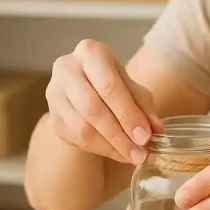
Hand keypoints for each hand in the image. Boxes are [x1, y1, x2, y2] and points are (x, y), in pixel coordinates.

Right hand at [47, 39, 162, 164]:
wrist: (84, 88)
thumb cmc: (112, 83)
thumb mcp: (132, 87)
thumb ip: (144, 106)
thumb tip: (155, 129)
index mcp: (90, 53)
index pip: (109, 87)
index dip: (128, 114)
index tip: (145, 137)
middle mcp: (67, 69)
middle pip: (93, 108)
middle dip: (119, 135)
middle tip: (140, 153)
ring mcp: (55, 94)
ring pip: (82, 127)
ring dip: (110, 146)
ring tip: (132, 156)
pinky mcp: (53, 117)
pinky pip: (76, 138)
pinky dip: (100, 149)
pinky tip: (118, 153)